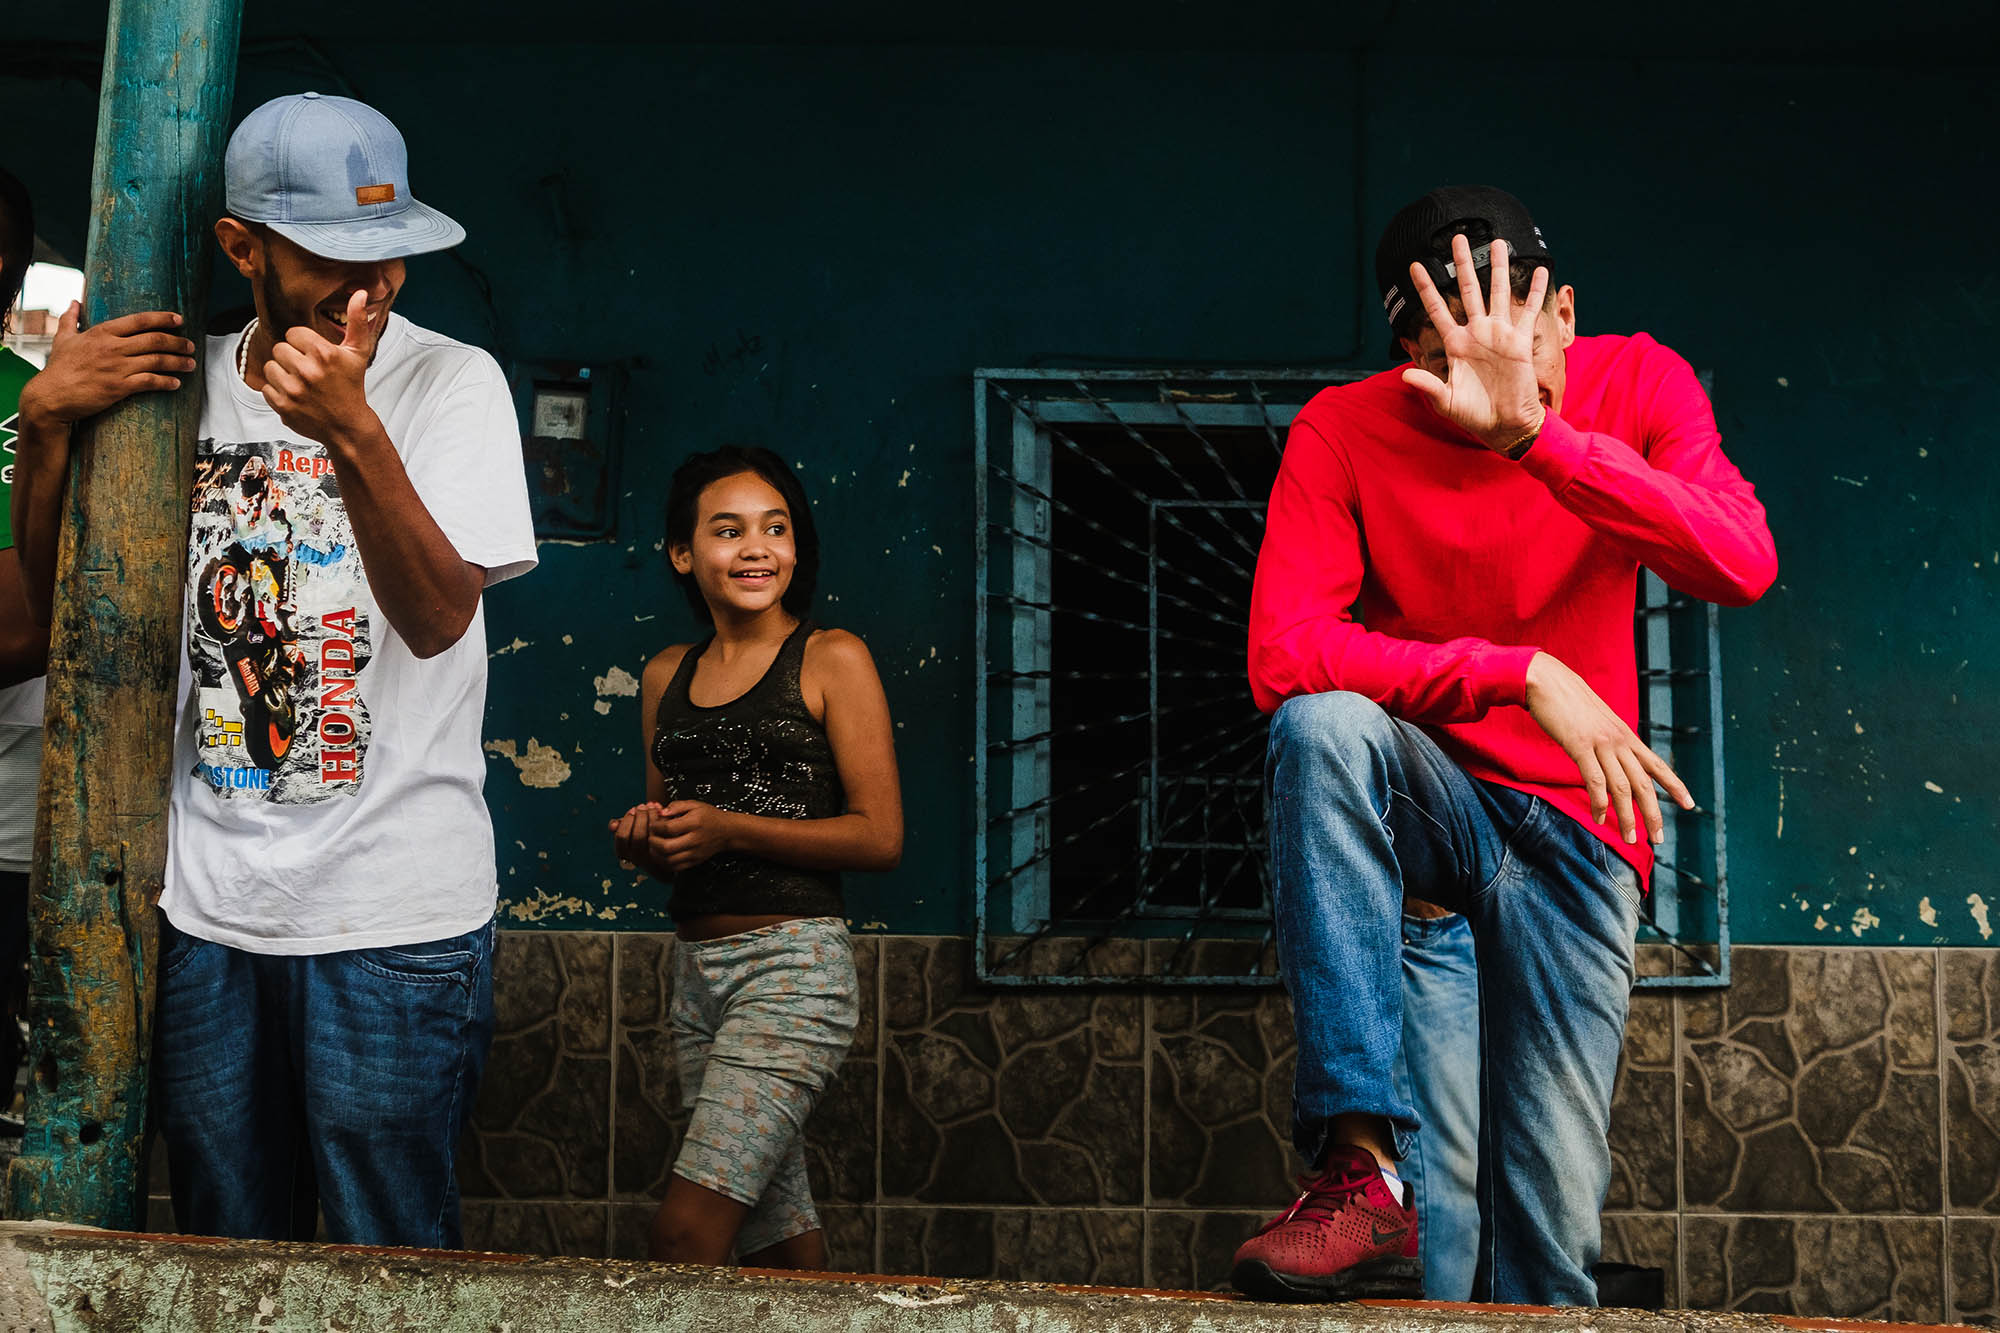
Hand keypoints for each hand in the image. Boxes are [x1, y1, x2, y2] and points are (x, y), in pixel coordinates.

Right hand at [16, 303, 195, 428]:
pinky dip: (166, 382)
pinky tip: (176, 383)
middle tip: (190, 345)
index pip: (139, 320)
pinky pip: (150, 382)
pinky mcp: (119, 387)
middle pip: (154, 340)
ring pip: (157, 360)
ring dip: (178, 362)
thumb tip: (75, 302)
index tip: (179, 320)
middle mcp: (112, 347)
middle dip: (178, 342)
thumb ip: (71, 319)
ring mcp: (117, 367)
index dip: (162, 318)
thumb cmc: (59, 368)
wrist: (51, 396)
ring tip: (191, 363)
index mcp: (101, 333)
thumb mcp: (63, 339)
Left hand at [260, 289, 378, 447]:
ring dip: (282, 374)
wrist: (348, 426)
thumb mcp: (358, 353)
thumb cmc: (352, 387)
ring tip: (300, 383)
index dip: (303, 344)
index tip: (314, 356)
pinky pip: (266, 388)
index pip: (293, 334)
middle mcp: (307, 370)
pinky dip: (277, 392)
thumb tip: (360, 293)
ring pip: (270, 367)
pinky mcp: (283, 405)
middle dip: (291, 358)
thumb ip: (357, 321)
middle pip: (279, 349)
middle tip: (307, 371)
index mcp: (323, 353)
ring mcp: (293, 389)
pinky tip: (295, 396)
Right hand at [610, 803, 665, 875]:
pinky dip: (661, 820)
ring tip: (652, 805)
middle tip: (643, 805)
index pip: (622, 837)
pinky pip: (662, 835)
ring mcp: (651, 858)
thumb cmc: (641, 834)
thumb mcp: (629, 829)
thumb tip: (613, 825)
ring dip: (651, 816)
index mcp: (624, 854)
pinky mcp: (665, 854)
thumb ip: (620, 825)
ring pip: (651, 836)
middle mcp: (637, 859)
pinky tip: (660, 809)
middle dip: (640, 817)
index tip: (632, 809)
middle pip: (637, 835)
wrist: (663, 849)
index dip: (626, 821)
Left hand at [649, 800, 736, 872]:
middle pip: (666, 847)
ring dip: (656, 854)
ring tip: (654, 846)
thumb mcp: (695, 804)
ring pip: (669, 860)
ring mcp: (695, 853)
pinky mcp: (695, 861)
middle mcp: (695, 840)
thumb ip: (677, 806)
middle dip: (653, 842)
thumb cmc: (709, 816)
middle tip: (650, 836)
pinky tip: (662, 855)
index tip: (653, 824)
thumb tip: (661, 812)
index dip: (655, 826)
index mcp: (694, 823)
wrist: (727, 831)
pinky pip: (675, 867)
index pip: (668, 828)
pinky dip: (664, 863)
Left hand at [1400, 235, 1548, 453]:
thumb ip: (1428, 386)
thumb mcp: (1446, 402)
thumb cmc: (1474, 416)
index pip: (1436, 310)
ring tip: (1497, 242)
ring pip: (1498, 292)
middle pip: (1467, 290)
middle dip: (1461, 264)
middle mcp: (1476, 333)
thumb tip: (1404, 376)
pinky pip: (1528, 311)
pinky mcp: (1520, 341)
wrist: (1506, 425)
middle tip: (1457, 238)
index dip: (1426, 288)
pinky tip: (1540, 271)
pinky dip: (1535, 292)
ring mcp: (1498, 335)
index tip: (1414, 265)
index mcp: (1455, 344)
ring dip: (1498, 268)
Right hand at [1523, 652, 1692, 844]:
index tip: (1689, 805)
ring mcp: (1601, 743)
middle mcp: (1619, 741)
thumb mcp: (1596, 722)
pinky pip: (1594, 780)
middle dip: (1654, 813)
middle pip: (1644, 783)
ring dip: (1627, 817)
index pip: (1657, 765)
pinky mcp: (1580, 746)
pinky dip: (1599, 803)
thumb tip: (1609, 759)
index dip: (1675, 786)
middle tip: (1658, 838)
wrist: (1547, 680)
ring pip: (1622, 787)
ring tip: (1630, 838)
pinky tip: (1599, 818)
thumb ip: (1606, 741)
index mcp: (1626, 736)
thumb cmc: (1567, 702)